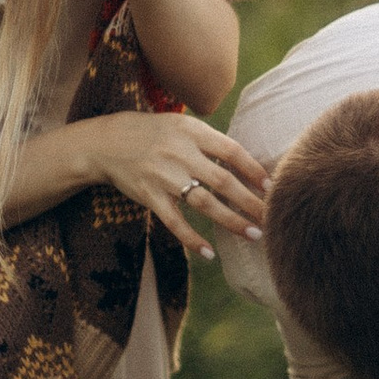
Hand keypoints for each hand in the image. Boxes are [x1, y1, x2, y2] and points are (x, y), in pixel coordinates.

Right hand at [72, 110, 267, 256]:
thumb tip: (247, 164)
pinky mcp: (150, 196)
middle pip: (223, 181)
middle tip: (272, 217)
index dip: (254, 170)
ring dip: (232, 221)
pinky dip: (191, 239)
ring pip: (205, 204)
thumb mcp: (181, 125)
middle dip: (250, 202)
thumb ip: (210, 141)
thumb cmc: (153, 133)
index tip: (272, 186)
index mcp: (192, 132)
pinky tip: (209, 253)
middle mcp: (180, 153)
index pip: (231, 151)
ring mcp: (164, 176)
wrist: (107, 143)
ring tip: (254, 234)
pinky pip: (175, 222)